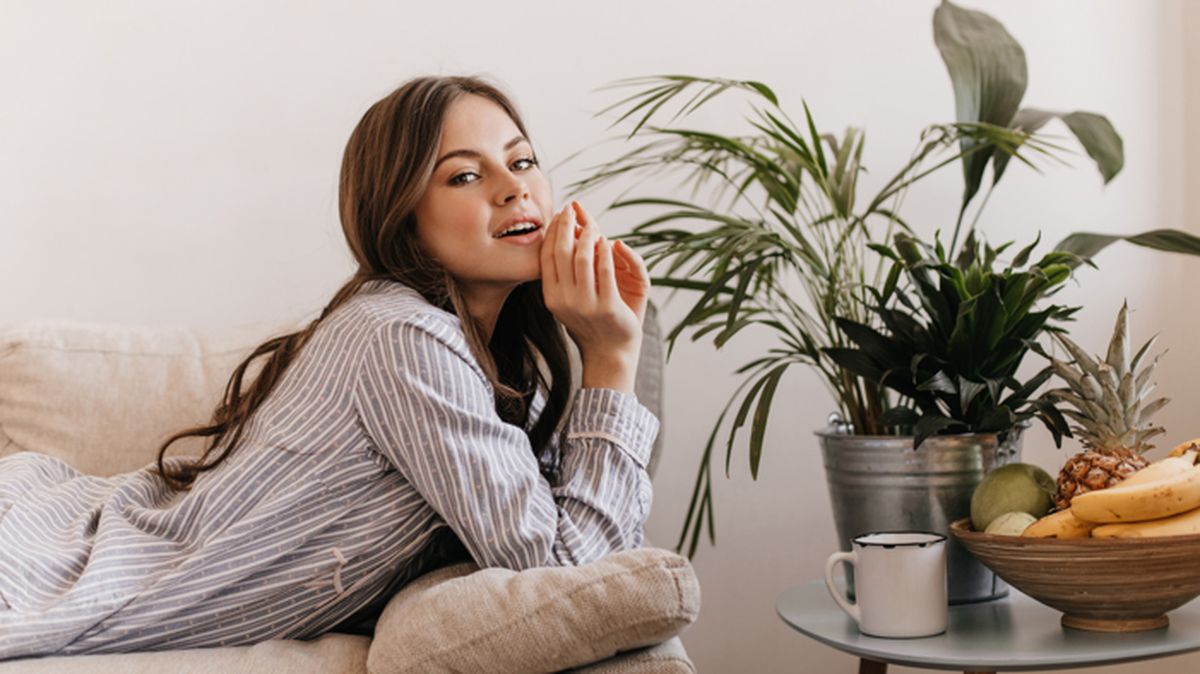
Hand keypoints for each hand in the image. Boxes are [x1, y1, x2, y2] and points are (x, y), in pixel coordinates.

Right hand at [540, 200, 650, 361]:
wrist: (609, 354)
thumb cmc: (592, 324)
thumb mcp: (571, 300)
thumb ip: (566, 274)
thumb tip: (566, 240)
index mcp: (551, 297)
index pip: (547, 257)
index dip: (553, 232)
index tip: (559, 215)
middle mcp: (564, 300)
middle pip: (562, 253)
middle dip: (566, 226)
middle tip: (571, 209)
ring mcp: (585, 304)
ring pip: (582, 259)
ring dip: (587, 236)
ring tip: (592, 225)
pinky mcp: (607, 307)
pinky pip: (605, 272)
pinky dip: (606, 253)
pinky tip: (608, 242)